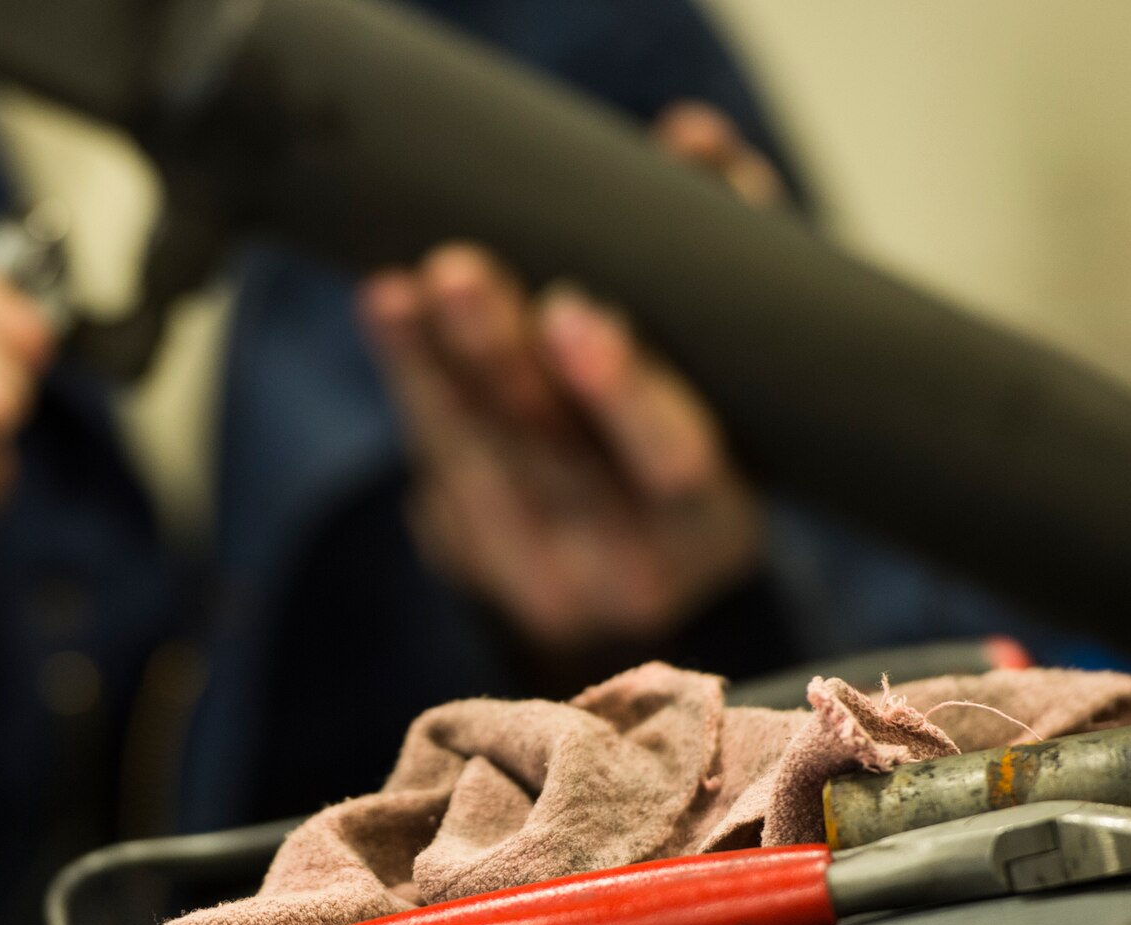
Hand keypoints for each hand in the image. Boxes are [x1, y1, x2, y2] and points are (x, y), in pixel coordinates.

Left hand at [357, 103, 785, 648]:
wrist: (642, 559)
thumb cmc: (703, 436)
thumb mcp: (741, 373)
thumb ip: (735, 259)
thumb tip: (692, 140)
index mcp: (713, 524)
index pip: (673, 462)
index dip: (621, 393)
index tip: (574, 317)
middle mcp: (628, 569)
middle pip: (552, 456)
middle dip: (499, 360)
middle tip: (461, 278)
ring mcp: (538, 578)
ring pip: (477, 457)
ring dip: (433, 362)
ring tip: (404, 287)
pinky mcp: (468, 558)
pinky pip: (435, 458)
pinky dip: (413, 377)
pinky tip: (389, 310)